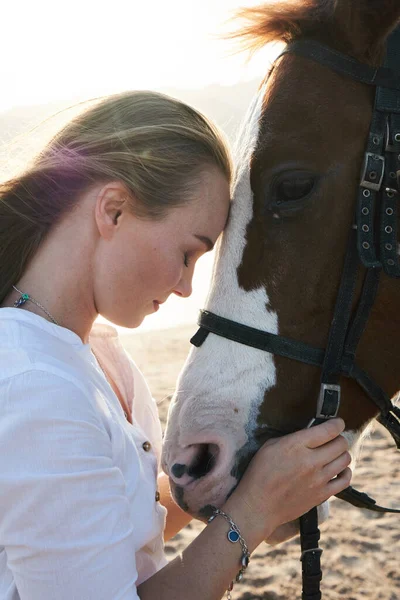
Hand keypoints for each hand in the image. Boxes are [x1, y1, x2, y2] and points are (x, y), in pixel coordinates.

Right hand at [225, 418, 350, 547]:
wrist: (258, 506)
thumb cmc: (260, 474)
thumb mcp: (270, 446)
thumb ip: (292, 438)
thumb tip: (310, 435)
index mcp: (296, 445)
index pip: (329, 430)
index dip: (337, 423)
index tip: (337, 423)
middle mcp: (311, 461)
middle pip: (341, 444)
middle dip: (339, 437)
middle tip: (332, 439)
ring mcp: (319, 479)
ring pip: (345, 460)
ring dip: (342, 453)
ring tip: (334, 454)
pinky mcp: (322, 495)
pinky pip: (345, 481)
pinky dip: (345, 472)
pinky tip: (339, 470)